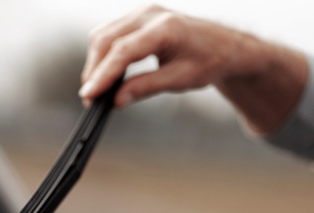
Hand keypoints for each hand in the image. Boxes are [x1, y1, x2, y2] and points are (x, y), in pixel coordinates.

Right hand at [79, 5, 306, 133]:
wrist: (224, 45)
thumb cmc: (208, 61)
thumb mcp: (179, 79)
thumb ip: (146, 87)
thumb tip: (116, 100)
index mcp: (165, 28)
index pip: (123, 51)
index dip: (103, 75)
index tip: (89, 96)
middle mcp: (150, 14)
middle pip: (105, 39)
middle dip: (93, 70)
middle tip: (90, 99)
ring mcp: (142, 12)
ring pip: (103, 35)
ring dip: (95, 62)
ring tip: (96, 89)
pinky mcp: (137, 17)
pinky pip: (110, 33)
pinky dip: (103, 54)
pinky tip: (105, 73)